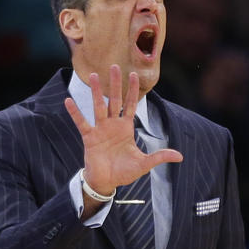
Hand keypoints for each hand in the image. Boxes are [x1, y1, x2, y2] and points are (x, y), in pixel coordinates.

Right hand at [64, 64, 182, 196]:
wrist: (106, 182)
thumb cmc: (124, 171)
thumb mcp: (144, 164)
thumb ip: (160, 157)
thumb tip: (180, 156)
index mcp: (126, 128)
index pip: (130, 104)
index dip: (133, 90)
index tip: (134, 74)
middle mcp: (113, 125)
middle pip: (115, 100)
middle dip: (116, 83)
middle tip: (115, 65)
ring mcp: (100, 130)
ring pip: (99, 106)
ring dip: (97, 92)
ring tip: (95, 76)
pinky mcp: (89, 138)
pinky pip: (82, 122)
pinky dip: (75, 113)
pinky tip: (68, 100)